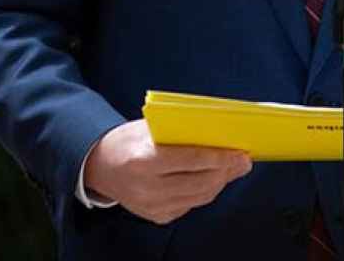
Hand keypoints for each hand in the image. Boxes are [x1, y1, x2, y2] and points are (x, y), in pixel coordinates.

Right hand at [82, 120, 251, 224]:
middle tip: (244, 161)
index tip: (241, 152)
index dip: (220, 157)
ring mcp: (151, 206)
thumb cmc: (127, 141)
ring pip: (199, 196)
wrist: (99, 167)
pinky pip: (190, 204)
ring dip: (220, 182)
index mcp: (144, 160)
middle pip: (200, 182)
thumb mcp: (150, 128)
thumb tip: (219, 138)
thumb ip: (181, 133)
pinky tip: (213, 179)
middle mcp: (147, 187)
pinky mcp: (156, 216)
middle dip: (226, 171)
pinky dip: (205, 192)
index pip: (192, 160)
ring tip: (233, 169)